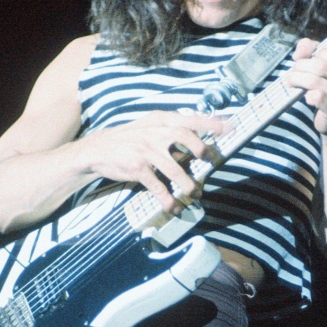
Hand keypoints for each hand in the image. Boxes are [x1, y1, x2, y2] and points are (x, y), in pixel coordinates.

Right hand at [80, 110, 227, 211]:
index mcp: (160, 120)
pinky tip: (174, 207)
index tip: (229, 127)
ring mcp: (145, 150)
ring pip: (174, 168)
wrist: (97, 150)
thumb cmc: (128, 139)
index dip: (211, 123)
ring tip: (196, 193)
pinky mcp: (137, 169)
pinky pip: (158, 187)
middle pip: (184, 136)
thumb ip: (170, 129)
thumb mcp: (148, 126)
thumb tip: (198, 138)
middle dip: (202, 150)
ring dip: (188, 184)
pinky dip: (168, 199)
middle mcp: (154, 132)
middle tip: (212, 160)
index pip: (189, 119)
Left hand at [288, 38, 326, 143]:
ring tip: (293, 81)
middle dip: (301, 66)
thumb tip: (299, 51)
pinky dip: (307, 95)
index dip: (317, 52)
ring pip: (313, 81)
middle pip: (320, 66)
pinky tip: (307, 96)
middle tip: (295, 70)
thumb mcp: (325, 63)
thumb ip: (312, 49)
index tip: (307, 56)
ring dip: (296, 79)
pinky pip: (316, 98)